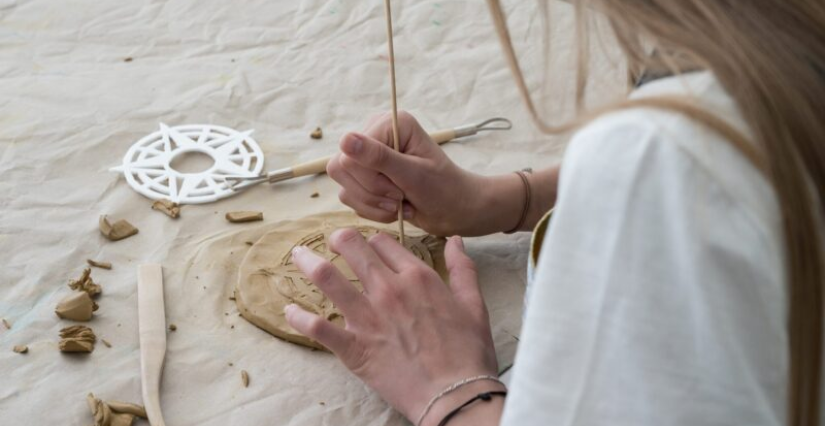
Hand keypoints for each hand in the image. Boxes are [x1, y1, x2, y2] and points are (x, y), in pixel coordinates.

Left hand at [284, 230, 499, 423]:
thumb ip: (463, 268)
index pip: (384, 243)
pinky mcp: (354, 347)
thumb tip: (454, 241)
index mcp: (417, 277)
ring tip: (298, 256)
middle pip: (353, 249)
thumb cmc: (467, 353)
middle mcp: (389, 290)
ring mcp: (368, 318)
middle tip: (331, 241)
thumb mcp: (474, 304)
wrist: (454, 395)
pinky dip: (299, 318)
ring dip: (309, 263)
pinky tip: (289, 311)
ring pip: (328, 278)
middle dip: (338, 240)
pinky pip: (318, 327)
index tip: (368, 245)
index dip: (373, 241)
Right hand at [327, 111, 490, 235]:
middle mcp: (374, 135)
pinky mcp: (365, 177)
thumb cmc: (444, 190)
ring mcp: (367, 158)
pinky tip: (395, 208)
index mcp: (388, 123)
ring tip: (400, 204)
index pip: (349, 152)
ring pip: (344, 186)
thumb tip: (346, 140)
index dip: (370, 177)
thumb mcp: (414, 174)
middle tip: (400, 197)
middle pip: (341, 168)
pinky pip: (349, 197)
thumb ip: (379, 157)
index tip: (399, 188)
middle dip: (371, 192)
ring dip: (373, 204)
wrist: (455, 211)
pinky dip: (372, 210)